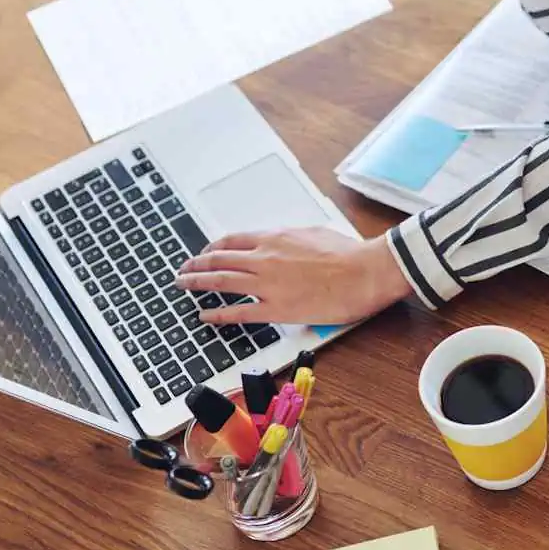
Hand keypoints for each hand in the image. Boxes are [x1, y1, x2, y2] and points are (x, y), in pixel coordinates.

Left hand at [174, 228, 410, 325]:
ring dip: (197, 284)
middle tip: (183, 271)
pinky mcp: (277, 308)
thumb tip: (283, 243)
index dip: (212, 248)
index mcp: (274, 238)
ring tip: (184, 287)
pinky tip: (206, 316)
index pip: (232, 241)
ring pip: (220, 282)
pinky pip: (239, 312)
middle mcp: (265, 258)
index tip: (204, 254)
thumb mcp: (314, 233)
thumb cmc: (348, 254)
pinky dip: (218, 314)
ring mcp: (268, 284)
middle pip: (218, 260)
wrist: (365, 272)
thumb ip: (291, 239)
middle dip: (196, 265)